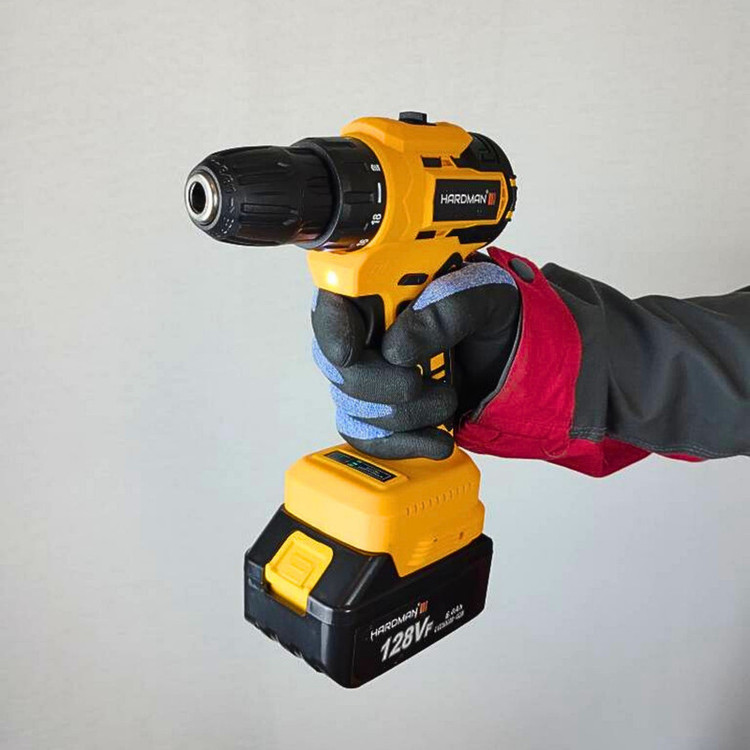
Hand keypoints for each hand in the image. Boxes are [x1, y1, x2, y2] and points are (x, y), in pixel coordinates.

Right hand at [312, 257, 519, 459]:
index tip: (350, 353)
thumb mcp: (487, 294)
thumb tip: (397, 347)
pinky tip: (436, 439)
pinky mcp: (382, 411)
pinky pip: (369, 438)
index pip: (332, 301)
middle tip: (418, 383)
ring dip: (406, 415)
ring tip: (447, 399)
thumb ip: (448, 308)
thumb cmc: (494, 312)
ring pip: (355, 408)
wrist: (514, 357)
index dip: (331, 329)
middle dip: (380, 384)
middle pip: (337, 366)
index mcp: (383, 287)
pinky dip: (404, 444)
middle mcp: (367, 331)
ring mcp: (371, 374)